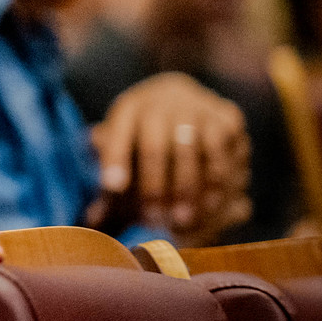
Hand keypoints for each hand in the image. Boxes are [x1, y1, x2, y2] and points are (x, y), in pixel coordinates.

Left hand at [85, 72, 249, 239]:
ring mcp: (197, 107)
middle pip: (154, 145)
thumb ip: (112, 183)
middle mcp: (162, 102)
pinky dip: (216, 182)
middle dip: (153, 186)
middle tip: (152, 220)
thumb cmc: (146, 136)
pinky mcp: (228, 117)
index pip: (118, 132)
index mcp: (130, 108)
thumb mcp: (125, 150)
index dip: (115, 159)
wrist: (185, 99)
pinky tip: (210, 205)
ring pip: (191, 151)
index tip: (112, 188)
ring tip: (182, 221)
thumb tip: (92, 221)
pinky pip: (222, 153)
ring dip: (187, 189)